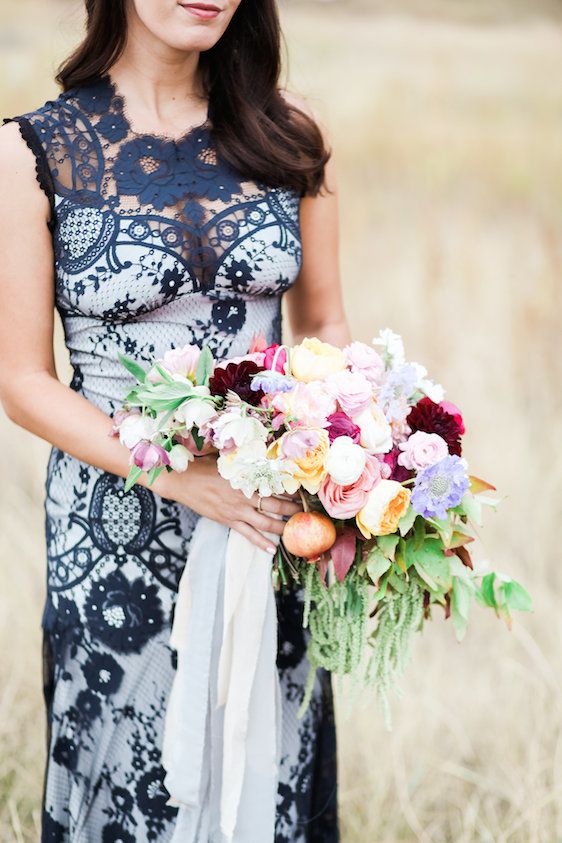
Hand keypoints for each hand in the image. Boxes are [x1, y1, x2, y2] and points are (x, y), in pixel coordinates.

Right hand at [155, 455, 301, 552]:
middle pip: (275, 505)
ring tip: (297, 531)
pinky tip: (272, 549)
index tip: (303, 491)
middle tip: (307, 512)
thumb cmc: (206, 466)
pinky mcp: (228, 521)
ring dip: (283, 527)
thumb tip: (265, 457)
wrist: (183, 481)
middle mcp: (244, 495)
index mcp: (246, 478)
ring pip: (265, 522)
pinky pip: (248, 534)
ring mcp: (236, 510)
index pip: (275, 485)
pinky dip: (260, 543)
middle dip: (293, 509)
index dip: (291, 489)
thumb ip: (247, 461)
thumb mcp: (229, 460)